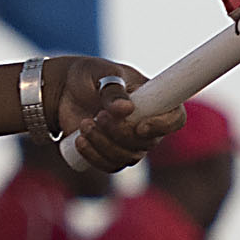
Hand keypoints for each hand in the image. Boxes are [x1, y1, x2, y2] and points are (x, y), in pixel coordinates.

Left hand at [45, 55, 182, 172]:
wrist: (64, 90)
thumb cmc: (89, 75)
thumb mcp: (99, 73)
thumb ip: (112, 90)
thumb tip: (126, 109)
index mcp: (153, 99)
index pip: (175, 118)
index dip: (164, 126)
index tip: (140, 126)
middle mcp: (147, 124)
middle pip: (148, 143)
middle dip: (121, 133)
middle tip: (99, 116)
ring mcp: (130, 142)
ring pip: (128, 157)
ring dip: (104, 144)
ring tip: (85, 124)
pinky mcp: (111, 154)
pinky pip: (110, 166)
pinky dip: (94, 156)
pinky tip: (79, 140)